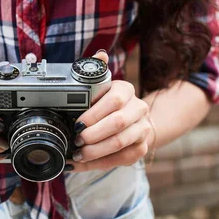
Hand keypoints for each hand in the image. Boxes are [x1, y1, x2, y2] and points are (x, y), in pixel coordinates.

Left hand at [67, 50, 151, 171]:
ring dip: (96, 151)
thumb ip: (98, 70)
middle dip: (93, 134)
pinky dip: (99, 163)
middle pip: (118, 124)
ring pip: (120, 143)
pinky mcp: (141, 148)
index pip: (113, 101)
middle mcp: (138, 109)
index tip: (77, 124)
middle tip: (77, 140)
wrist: (134, 120)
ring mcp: (142, 130)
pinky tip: (84, 163)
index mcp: (126, 90)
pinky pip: (121, 159)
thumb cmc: (108, 103)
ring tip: (79, 153)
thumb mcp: (102, 85)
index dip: (94, 114)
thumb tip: (100, 54)